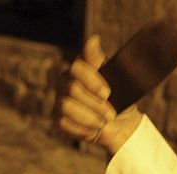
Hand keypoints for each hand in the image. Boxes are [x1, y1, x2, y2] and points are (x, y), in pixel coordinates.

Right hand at [54, 34, 142, 154]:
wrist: (119, 124)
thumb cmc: (118, 99)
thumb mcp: (115, 79)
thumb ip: (99, 61)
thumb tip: (93, 39)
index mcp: (78, 68)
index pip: (77, 68)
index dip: (91, 82)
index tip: (107, 94)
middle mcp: (64, 81)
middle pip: (72, 89)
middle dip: (94, 105)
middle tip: (110, 114)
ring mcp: (59, 100)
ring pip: (67, 107)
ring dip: (89, 118)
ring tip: (103, 123)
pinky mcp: (57, 119)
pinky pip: (64, 124)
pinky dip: (82, 129)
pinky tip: (93, 130)